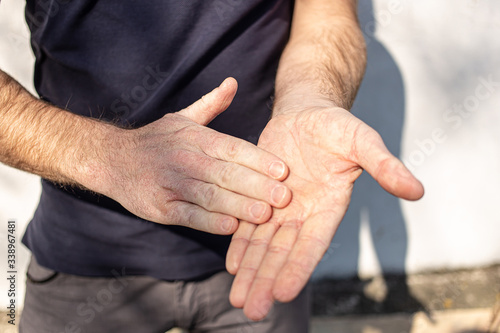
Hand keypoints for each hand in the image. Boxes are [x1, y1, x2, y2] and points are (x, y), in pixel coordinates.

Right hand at [92, 78, 291, 233]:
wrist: (112, 159)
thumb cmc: (157, 140)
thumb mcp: (182, 117)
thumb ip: (211, 104)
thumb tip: (233, 82)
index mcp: (196, 137)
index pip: (233, 148)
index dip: (259, 160)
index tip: (284, 171)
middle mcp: (186, 159)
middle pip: (226, 173)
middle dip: (257, 186)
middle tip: (285, 198)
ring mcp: (172, 183)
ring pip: (210, 196)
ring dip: (238, 206)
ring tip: (265, 215)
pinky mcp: (160, 207)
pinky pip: (188, 215)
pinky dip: (209, 221)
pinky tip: (231, 227)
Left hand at [226, 106, 423, 319]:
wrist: (306, 114)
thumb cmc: (337, 127)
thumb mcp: (363, 141)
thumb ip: (385, 166)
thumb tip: (417, 191)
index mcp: (329, 206)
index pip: (312, 243)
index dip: (297, 267)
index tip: (283, 293)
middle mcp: (303, 213)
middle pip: (282, 252)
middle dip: (267, 281)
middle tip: (253, 310)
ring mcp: (280, 207)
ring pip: (262, 244)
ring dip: (251, 272)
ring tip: (238, 299)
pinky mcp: (259, 195)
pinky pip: (247, 224)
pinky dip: (240, 244)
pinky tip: (232, 266)